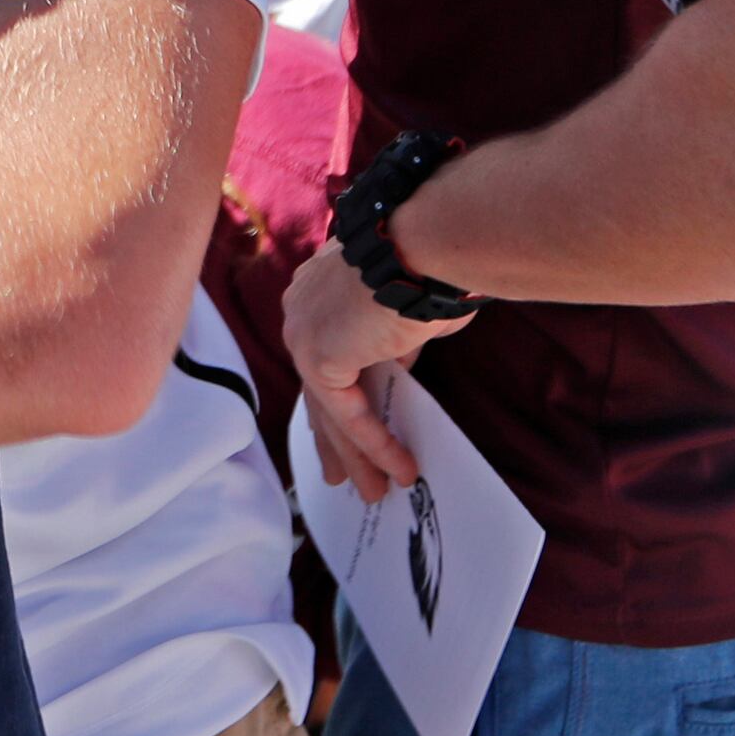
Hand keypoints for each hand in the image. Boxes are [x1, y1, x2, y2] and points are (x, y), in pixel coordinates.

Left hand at [279, 245, 473, 507]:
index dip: (335, 395)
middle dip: (331, 439)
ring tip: (378, 492)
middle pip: (317, 387)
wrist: (427, 244)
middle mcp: (302, 306)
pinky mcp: (317, 356)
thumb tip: (396, 370)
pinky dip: (375, 445)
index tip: (346, 429)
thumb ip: (394, 342)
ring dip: (356, 455)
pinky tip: (399, 468)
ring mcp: (303, 330)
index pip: (324, 353)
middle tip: (340, 478)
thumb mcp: (409, 310)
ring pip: (329, 408)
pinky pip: (347, 414)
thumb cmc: (432, 262)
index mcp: (321, 287)